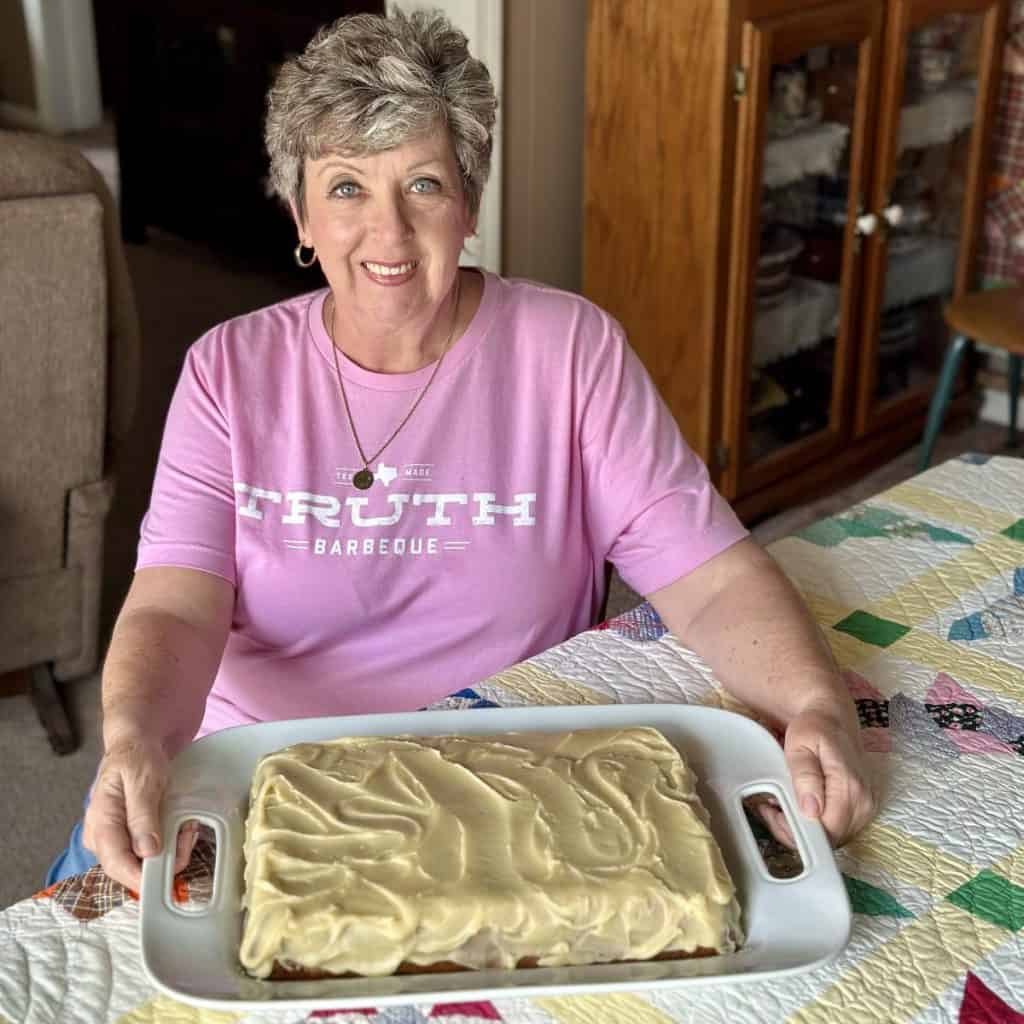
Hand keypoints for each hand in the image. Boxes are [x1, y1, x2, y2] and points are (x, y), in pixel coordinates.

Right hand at [82, 737, 197, 889]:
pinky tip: (183, 827)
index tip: (168, 877)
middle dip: (165, 859)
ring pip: (146, 861)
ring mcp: (118, 837)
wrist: (138, 742)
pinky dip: (172, 843)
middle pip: (133, 867)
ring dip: (173, 849)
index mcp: (101, 822)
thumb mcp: (142, 779)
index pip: (116, 864)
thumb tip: (146, 851)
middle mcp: (104, 837)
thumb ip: (142, 815)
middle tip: (188, 833)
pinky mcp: (133, 835)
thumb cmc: (137, 756)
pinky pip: (153, 851)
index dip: (141, 877)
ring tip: (188, 826)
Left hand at [781, 705, 875, 846]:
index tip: (775, 815)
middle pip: (830, 840)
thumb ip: (805, 777)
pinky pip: (837, 828)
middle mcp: (864, 801)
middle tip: (773, 809)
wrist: (832, 717)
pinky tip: (798, 807)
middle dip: (797, 832)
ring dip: (805, 830)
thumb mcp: (800, 745)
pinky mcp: (861, 808)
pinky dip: (815, 824)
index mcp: (850, 787)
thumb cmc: (814, 727)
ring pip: (833, 838)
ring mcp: (865, 806)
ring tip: (782, 805)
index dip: (798, 832)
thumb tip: (811, 810)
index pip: (828, 832)